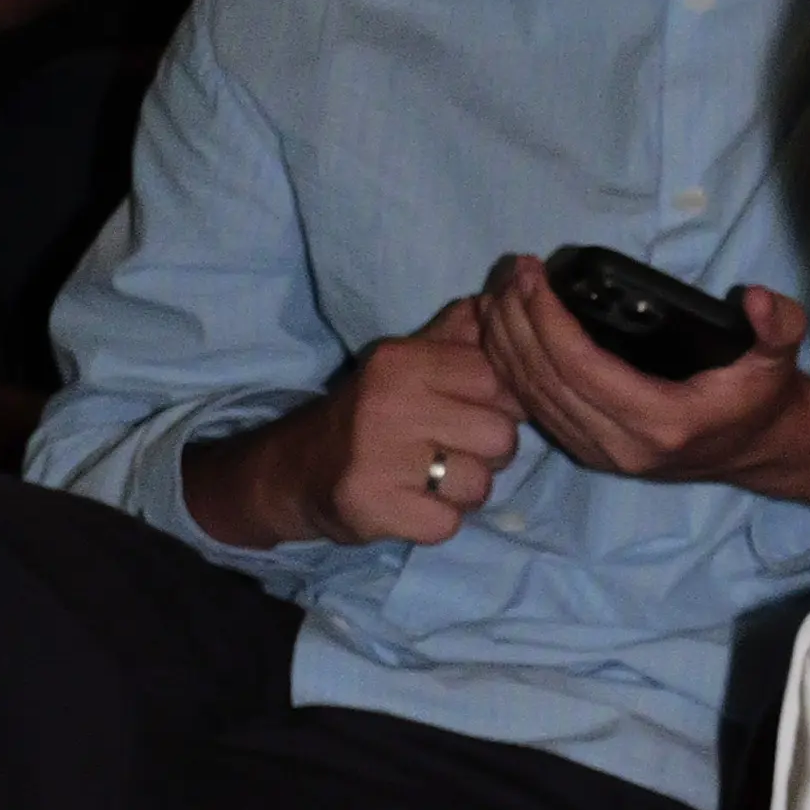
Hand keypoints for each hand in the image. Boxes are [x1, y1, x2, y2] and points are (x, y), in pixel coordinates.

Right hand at [182, 305, 522, 550]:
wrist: (296, 468)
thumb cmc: (371, 413)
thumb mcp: (408, 362)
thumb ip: (460, 333)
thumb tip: (514, 285)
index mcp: (403, 361)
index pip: (499, 381)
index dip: (498, 405)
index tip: (465, 410)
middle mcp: (389, 402)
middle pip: (501, 437)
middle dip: (486, 452)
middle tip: (445, 449)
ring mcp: (379, 456)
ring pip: (480, 484)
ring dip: (463, 490)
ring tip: (427, 477)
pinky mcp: (374, 505)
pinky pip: (449, 523)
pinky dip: (436, 521)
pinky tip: (409, 503)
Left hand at [474, 251, 809, 507]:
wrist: (758, 450)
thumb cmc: (759, 397)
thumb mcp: (778, 357)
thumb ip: (779, 326)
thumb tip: (758, 300)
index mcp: (662, 422)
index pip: (580, 367)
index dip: (547, 319)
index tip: (534, 275)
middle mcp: (622, 446)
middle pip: (545, 380)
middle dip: (516, 322)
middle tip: (511, 274)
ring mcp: (600, 454)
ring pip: (531, 397)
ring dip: (505, 343)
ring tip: (499, 293)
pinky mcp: (589, 452)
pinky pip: (535, 409)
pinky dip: (511, 368)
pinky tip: (503, 331)